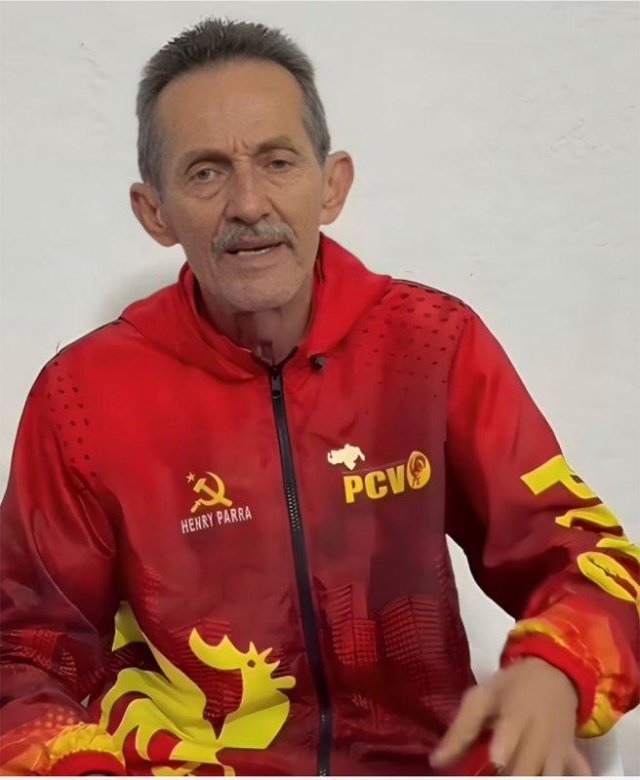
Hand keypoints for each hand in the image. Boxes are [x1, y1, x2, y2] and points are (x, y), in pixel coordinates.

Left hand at [430, 657, 590, 774]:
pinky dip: (568, 778)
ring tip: (512, 772)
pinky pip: (577, 775)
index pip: (509, 737)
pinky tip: (547, 774)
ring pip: (550, 777)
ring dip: (534, 778)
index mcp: (515, 716)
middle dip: (511, 774)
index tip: (495, 759)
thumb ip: (461, 729)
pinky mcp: (575, 759)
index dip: (502, 750)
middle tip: (493, 772)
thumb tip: (437, 761)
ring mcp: (560, 750)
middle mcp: (541, 737)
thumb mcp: (482, 697)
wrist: (554, 674)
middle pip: (527, 770)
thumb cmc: (511, 688)